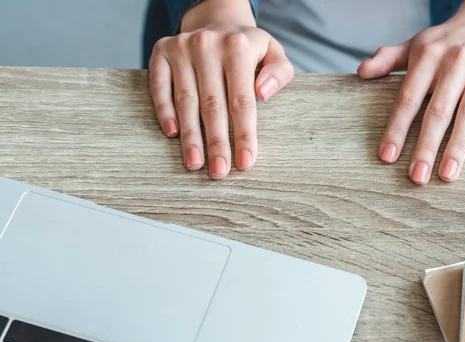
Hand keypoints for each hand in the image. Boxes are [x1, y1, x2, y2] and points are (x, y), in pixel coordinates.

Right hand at [149, 0, 293, 178]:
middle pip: (212, 105)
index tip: (245, 163)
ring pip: (186, 100)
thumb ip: (279, 72)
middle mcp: (207, 46)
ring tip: (194, 164)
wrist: (216, 20)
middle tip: (218, 171)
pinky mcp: (161, 52)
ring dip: (190, 136)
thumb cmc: (247, 48)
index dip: (243, 135)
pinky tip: (172, 134)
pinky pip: (159, 86)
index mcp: (238, 48)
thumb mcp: (273, 52)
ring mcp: (181, 48)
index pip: (241, 101)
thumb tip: (264, 93)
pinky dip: (164, 111)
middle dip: (216, 143)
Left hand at [358, 0, 464, 183]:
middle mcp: (456, 58)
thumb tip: (361, 72)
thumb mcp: (415, 45)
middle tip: (417, 177)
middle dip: (426, 147)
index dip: (397, 129)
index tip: (388, 157)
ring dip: (457, 147)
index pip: (408, 98)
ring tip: (447, 175)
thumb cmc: (447, 43)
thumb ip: (388, 59)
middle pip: (438, 111)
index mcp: (428, 55)